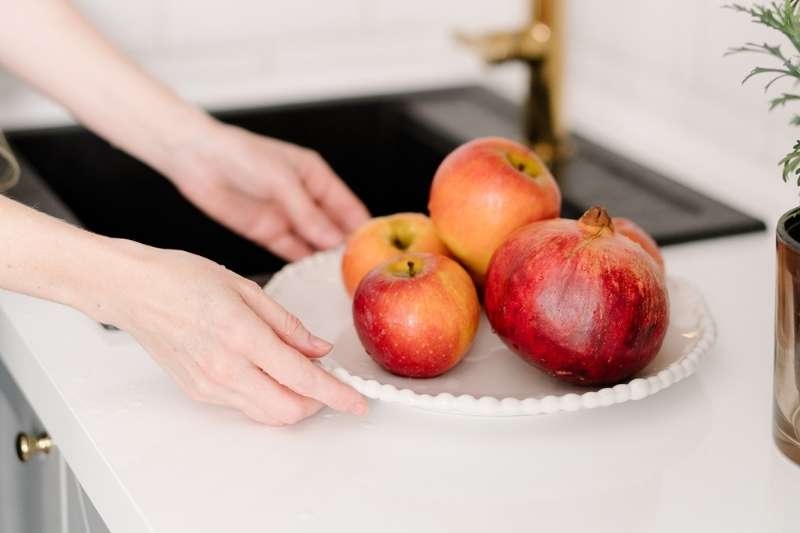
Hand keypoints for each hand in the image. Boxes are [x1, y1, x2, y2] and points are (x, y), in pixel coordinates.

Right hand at [101, 240, 367, 424]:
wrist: (135, 292)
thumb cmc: (184, 280)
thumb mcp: (247, 288)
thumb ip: (288, 324)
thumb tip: (318, 349)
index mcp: (242, 335)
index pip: (302, 379)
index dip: (336, 394)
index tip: (358, 401)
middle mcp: (225, 368)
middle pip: (288, 409)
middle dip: (319, 403)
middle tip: (329, 381)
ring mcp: (210, 385)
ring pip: (267, 415)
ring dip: (294, 403)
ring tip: (299, 373)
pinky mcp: (199, 392)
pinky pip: (245, 407)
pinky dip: (267, 397)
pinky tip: (268, 372)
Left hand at [162, 120, 369, 260]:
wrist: (195, 158)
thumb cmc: (240, 154)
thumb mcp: (281, 181)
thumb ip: (307, 213)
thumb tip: (333, 240)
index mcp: (316, 177)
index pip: (349, 208)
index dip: (364, 230)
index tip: (379, 252)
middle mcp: (304, 198)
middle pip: (334, 229)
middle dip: (348, 249)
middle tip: (362, 274)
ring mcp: (286, 216)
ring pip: (313, 243)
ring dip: (325, 260)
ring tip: (341, 281)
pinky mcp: (266, 231)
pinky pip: (290, 250)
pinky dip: (302, 263)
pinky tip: (313, 276)